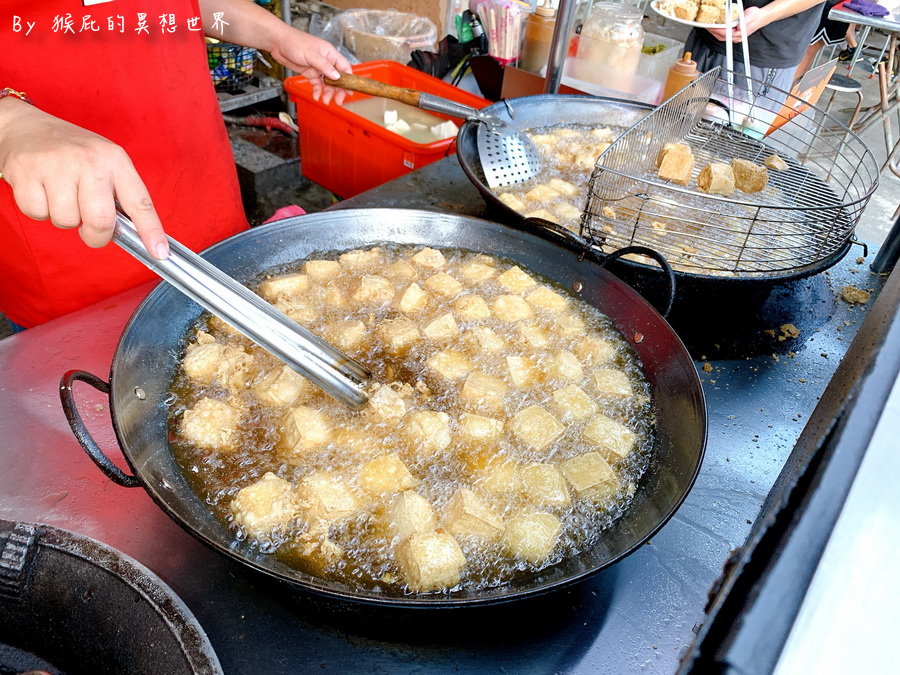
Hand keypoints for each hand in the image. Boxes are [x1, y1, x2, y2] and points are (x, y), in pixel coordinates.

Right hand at [0, 99, 168, 257]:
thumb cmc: (73, 152)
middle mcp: (89, 161)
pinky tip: (41, 190)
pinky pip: (38, 214)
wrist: (26, 126)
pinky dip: (39, 211)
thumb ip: (119, 195)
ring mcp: (56, 165)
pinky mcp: (26, 172)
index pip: (140, 202)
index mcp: (115, 160)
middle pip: (100, 221)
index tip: (160, 253)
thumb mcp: (105, 162)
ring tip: (61, 195)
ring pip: (66, 221)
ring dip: (64, 219)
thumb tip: (134, 235)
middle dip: (96, 236)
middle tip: (90, 229)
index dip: (151, 231)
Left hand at [268, 28, 352, 104]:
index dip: (348, 79)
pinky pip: (316, 84)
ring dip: (327, 92)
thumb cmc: (294, 42)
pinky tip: (316, 96)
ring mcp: (317, 67)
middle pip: (336, 78)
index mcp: (330, 53)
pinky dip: (317, 91)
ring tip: (325, 100)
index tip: (349, 90)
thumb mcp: (311, 54)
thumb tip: (336, 76)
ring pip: (326, 83)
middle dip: (337, 90)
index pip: (344, 67)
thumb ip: (324, 66)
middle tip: (337, 100)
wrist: (278, 43)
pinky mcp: (309, 72)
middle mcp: (325, 61)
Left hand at [706, 6, 769, 41]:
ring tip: (708, 27)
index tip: (711, 27)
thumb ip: (744, 23)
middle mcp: (736, 37)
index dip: (717, 31)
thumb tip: (738, 28)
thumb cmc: (756, 16)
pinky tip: (714, 27)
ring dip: (714, 32)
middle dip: (713, 32)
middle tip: (706, 26)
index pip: (725, 34)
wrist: (761, 17)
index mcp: (740, 34)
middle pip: (721, 37)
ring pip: (721, 36)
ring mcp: (735, 36)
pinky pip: (723, 34)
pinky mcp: (734, 34)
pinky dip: (717, 31)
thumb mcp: (751, 16)